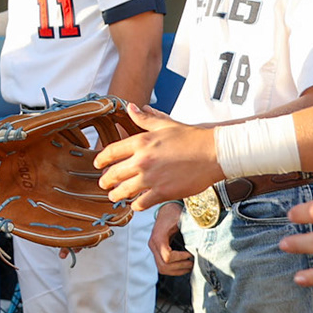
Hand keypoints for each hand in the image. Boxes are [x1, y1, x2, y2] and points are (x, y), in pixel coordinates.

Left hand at [94, 101, 221, 209]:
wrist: (214, 154)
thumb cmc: (192, 138)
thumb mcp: (166, 125)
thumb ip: (145, 119)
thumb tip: (131, 108)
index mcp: (141, 142)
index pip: (111, 152)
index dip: (101, 160)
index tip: (98, 164)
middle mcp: (142, 161)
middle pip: (113, 174)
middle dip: (105, 181)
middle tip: (104, 184)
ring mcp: (151, 178)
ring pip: (123, 191)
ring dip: (116, 195)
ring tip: (115, 196)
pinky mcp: (162, 193)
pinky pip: (140, 203)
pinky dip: (135, 205)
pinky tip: (136, 203)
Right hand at [150, 204, 191, 274]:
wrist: (166, 208)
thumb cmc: (174, 213)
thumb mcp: (182, 220)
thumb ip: (189, 232)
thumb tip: (201, 245)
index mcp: (158, 237)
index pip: (167, 257)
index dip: (181, 258)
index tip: (191, 254)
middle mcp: (153, 244)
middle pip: (163, 266)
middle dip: (180, 267)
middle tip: (192, 263)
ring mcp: (153, 248)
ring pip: (162, 268)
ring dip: (177, 270)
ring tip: (189, 266)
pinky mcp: (157, 251)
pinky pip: (162, 266)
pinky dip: (174, 269)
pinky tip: (184, 265)